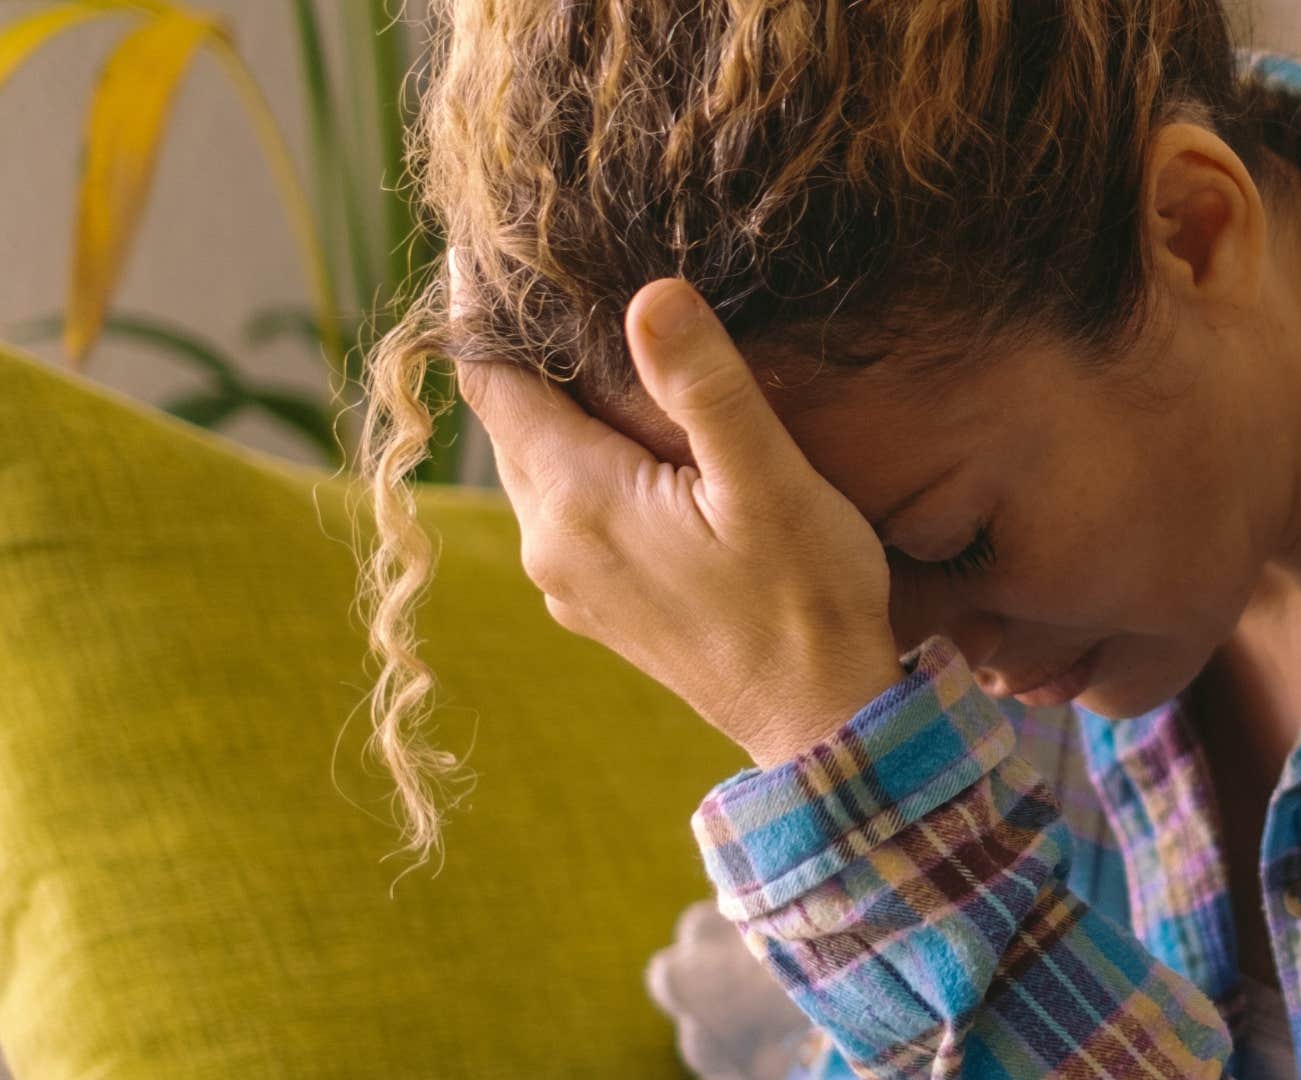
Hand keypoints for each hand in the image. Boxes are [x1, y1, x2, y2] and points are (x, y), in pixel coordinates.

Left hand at [452, 272, 904, 767]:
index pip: (490, 381)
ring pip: (536, 464)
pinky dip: (579, 460)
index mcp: (577, 500)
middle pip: (507, 420)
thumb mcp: (768, 482)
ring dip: (554, 408)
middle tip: (546, 273)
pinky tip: (632, 439)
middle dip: (521, 351)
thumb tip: (648, 295)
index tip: (480, 242)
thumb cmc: (808, 599)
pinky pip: (564, 509)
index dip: (478, 308)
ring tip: (594, 342)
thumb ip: (704, 386)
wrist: (822, 723)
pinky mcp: (597, 606)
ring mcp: (569, 582)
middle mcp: (551, 544)